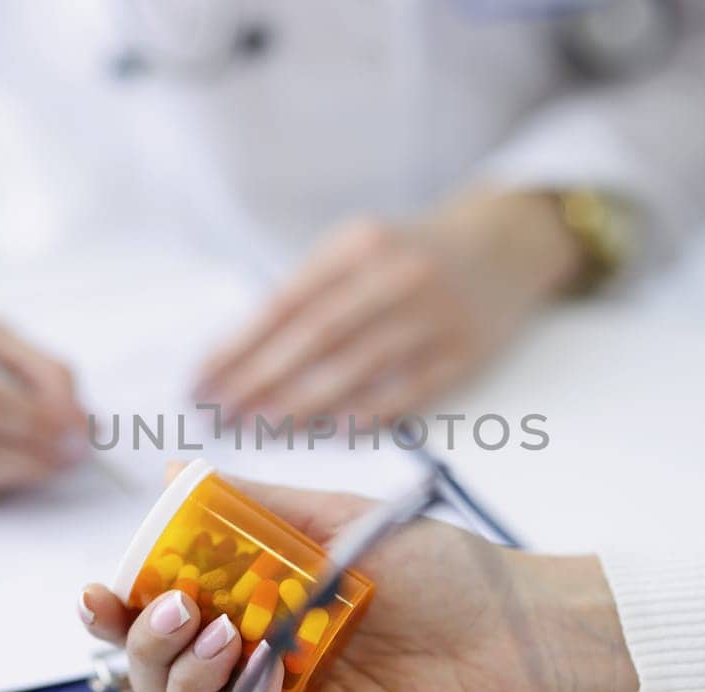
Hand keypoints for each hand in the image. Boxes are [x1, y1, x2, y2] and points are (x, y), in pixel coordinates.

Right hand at [78, 475, 636, 691]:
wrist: (517, 627)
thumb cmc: (444, 572)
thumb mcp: (339, 519)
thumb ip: (255, 503)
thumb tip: (177, 471)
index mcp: (253, 597)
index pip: (165, 606)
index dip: (123, 602)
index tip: (104, 585)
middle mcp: (257, 650)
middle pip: (161, 663)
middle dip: (140, 639)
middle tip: (167, 606)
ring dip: (178, 672)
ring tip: (211, 630)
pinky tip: (248, 667)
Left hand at [194, 189, 583, 424]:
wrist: (503, 246)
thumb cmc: (409, 255)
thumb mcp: (359, 248)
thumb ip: (311, 291)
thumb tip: (241, 356)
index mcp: (360, 244)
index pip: (286, 302)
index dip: (239, 345)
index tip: (202, 378)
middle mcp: (398, 275)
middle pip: (316, 336)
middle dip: (260, 379)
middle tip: (220, 413)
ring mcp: (435, 316)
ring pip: (357, 367)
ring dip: (302, 403)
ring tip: (260, 429)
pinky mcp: (464, 353)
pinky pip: (407, 392)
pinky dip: (366, 415)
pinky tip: (328, 433)